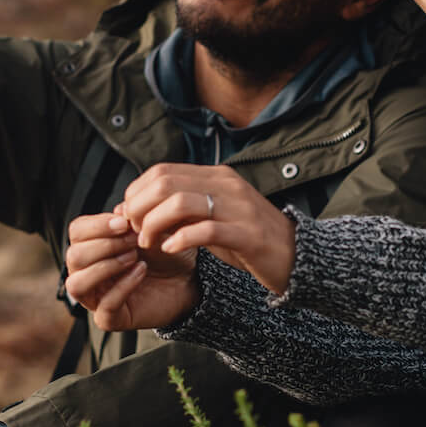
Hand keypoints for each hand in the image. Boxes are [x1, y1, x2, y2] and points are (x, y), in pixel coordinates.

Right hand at [65, 211, 200, 330]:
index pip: (76, 232)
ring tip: (133, 256)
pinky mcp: (110, 318)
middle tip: (133, 240)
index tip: (123, 222)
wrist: (188, 279)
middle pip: (73, 256)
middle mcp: (87, 272)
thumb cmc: (164, 254)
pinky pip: (105, 306)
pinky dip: (123, 286)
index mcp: (92, 247)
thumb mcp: (152, 230)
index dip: (96, 225)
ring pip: (77, 284)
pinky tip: (141, 271)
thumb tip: (120, 209)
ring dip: (106, 266)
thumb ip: (133, 220)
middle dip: (105, 245)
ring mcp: (96, 297)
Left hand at [121, 164, 296, 295]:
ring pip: (181, 203)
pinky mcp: (247, 234)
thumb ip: (180, 210)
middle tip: (135, 231)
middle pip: (165, 183)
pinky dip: (180, 239)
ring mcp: (238, 208)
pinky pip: (206, 230)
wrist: (295, 255)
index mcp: (216, 176)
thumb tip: (133, 210)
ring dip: (154, 225)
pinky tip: (171, 250)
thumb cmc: (247, 239)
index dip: (137, 193)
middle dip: (140, 208)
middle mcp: (226, 185)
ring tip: (149, 243)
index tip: (130, 217)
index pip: (162, 171)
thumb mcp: (212, 218)